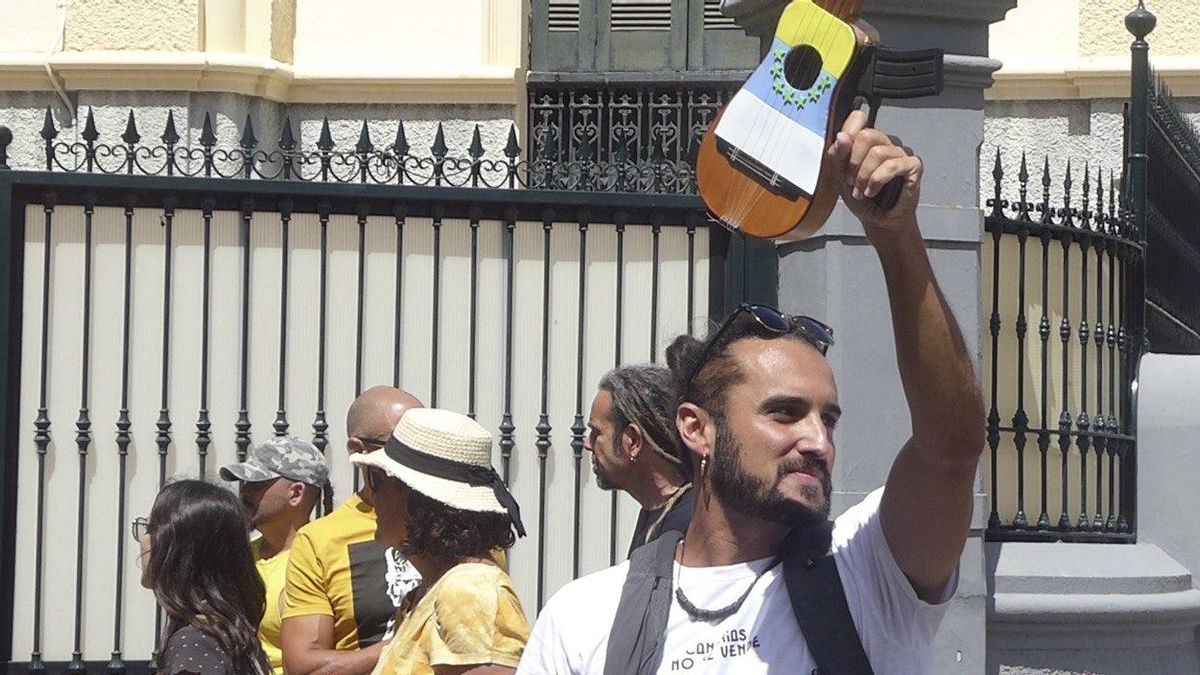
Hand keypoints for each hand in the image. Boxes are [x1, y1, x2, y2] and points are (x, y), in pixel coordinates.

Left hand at [826, 109, 921, 238]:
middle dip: (854, 162)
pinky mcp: (913, 166)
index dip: (848, 132)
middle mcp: (885, 143)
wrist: (879, 222)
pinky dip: (878, 180)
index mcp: (867, 142)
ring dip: (864, 177)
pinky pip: (893, 165)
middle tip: (852, 181)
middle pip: (867, 134)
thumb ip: (837, 156)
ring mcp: (901, 153)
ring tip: (862, 192)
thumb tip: (842, 136)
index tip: (843, 154)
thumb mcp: (840, 178)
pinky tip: (873, 192)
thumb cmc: (863, 200)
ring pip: (878, 152)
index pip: (858, 118)